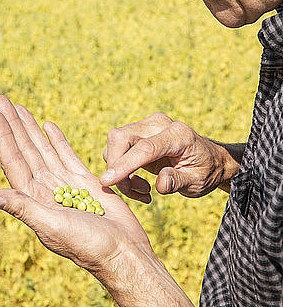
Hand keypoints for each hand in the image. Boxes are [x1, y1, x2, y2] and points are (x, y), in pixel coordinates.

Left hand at [0, 95, 152, 274]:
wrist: (123, 253)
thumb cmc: (88, 246)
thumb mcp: (52, 226)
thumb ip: (23, 208)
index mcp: (34, 198)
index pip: (13, 161)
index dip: (3, 137)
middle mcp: (45, 188)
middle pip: (24, 149)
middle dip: (13, 124)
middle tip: (0, 99)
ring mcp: (64, 183)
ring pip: (42, 148)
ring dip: (30, 128)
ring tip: (19, 107)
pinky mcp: (84, 181)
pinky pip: (66, 155)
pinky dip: (56, 139)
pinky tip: (47, 125)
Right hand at [100, 113, 229, 199]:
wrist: (209, 160)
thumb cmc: (205, 171)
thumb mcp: (197, 182)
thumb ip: (178, 181)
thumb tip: (160, 184)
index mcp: (177, 134)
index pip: (144, 147)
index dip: (124, 164)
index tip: (107, 181)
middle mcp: (158, 124)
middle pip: (121, 137)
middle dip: (116, 166)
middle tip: (129, 191)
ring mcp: (147, 126)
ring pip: (116, 143)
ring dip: (121, 171)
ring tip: (143, 191)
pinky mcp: (140, 133)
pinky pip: (120, 149)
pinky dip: (123, 169)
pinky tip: (140, 185)